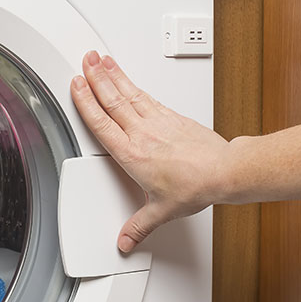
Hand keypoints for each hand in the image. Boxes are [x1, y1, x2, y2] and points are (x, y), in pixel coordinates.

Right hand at [71, 51, 228, 251]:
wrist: (224, 171)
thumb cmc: (195, 186)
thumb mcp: (161, 211)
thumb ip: (138, 227)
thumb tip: (126, 242)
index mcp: (132, 154)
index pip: (102, 123)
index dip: (86, 102)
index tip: (76, 86)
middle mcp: (142, 134)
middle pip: (113, 100)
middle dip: (96, 78)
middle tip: (85, 60)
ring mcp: (158, 122)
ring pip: (129, 93)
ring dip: (113, 75)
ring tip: (102, 60)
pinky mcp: (172, 117)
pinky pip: (146, 97)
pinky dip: (133, 85)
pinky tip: (127, 79)